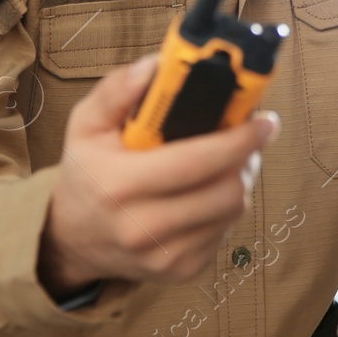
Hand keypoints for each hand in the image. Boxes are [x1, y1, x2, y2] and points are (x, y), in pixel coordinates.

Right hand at [38, 54, 279, 297]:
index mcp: (119, 186)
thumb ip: (116, 91)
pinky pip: (225, 231)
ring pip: (232, 211)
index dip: (238, 140)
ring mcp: (165, 257)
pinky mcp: (182, 270)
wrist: (73, 240)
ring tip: (228, 160)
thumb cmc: (87, 174)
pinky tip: (207, 191)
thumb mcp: (86, 125)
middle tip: (247, 136)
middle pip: (226, 192)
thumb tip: (156, 66)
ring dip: (240, 180)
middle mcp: (142, 228)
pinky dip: (225, 207)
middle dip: (246, 158)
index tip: (264, 121)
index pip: (195, 163)